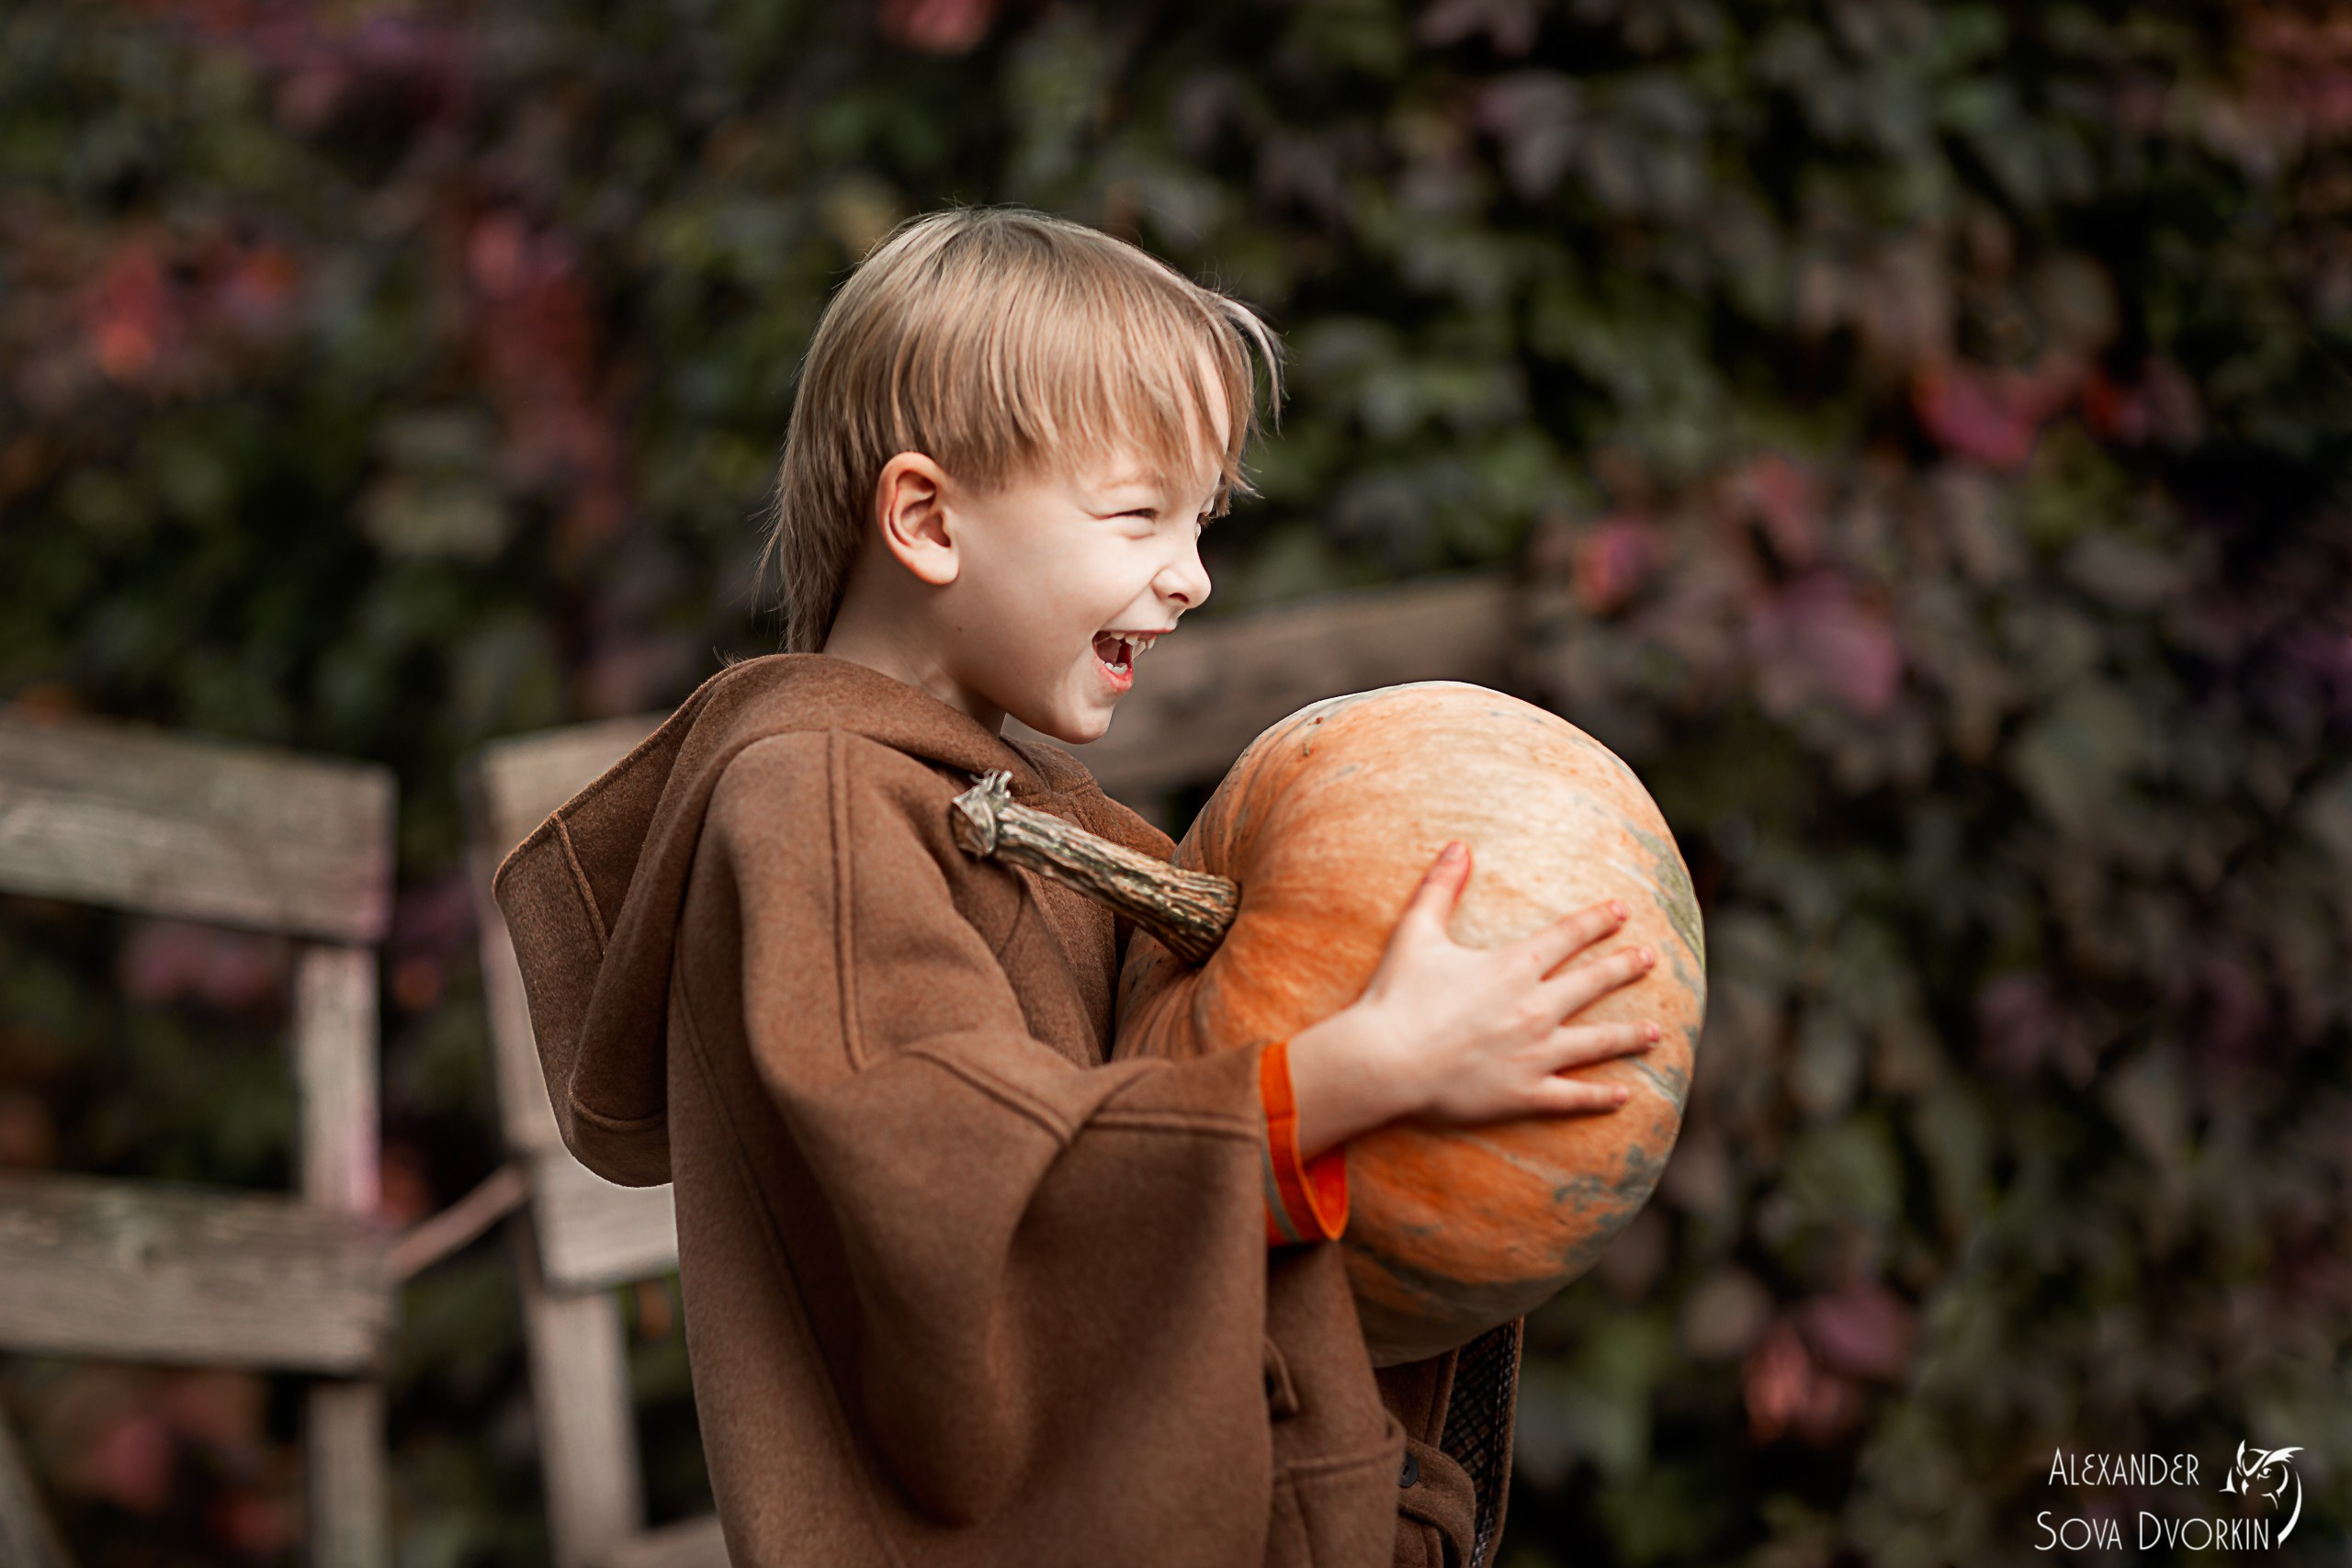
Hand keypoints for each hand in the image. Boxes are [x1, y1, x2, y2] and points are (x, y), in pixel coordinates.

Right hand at [1286, 840, 1659, 1158]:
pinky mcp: (1524, 1092)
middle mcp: (1535, 1007)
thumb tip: (1458, 846)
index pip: (1569, 936)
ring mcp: (1534, 1053)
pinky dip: (1600, 1097)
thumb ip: (1440, 887)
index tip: (1622, 912)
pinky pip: (1572, 1096)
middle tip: (1650, 959)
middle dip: (1625, 968)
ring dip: (1630, 1034)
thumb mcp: (1417, 933)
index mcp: (1514, 966)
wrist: (1385, 1061)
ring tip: (1657, 1030)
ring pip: (1597, 1041)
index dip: (1598, 921)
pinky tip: (1622, 1095)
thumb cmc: (1397, 996)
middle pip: (1593, 983)